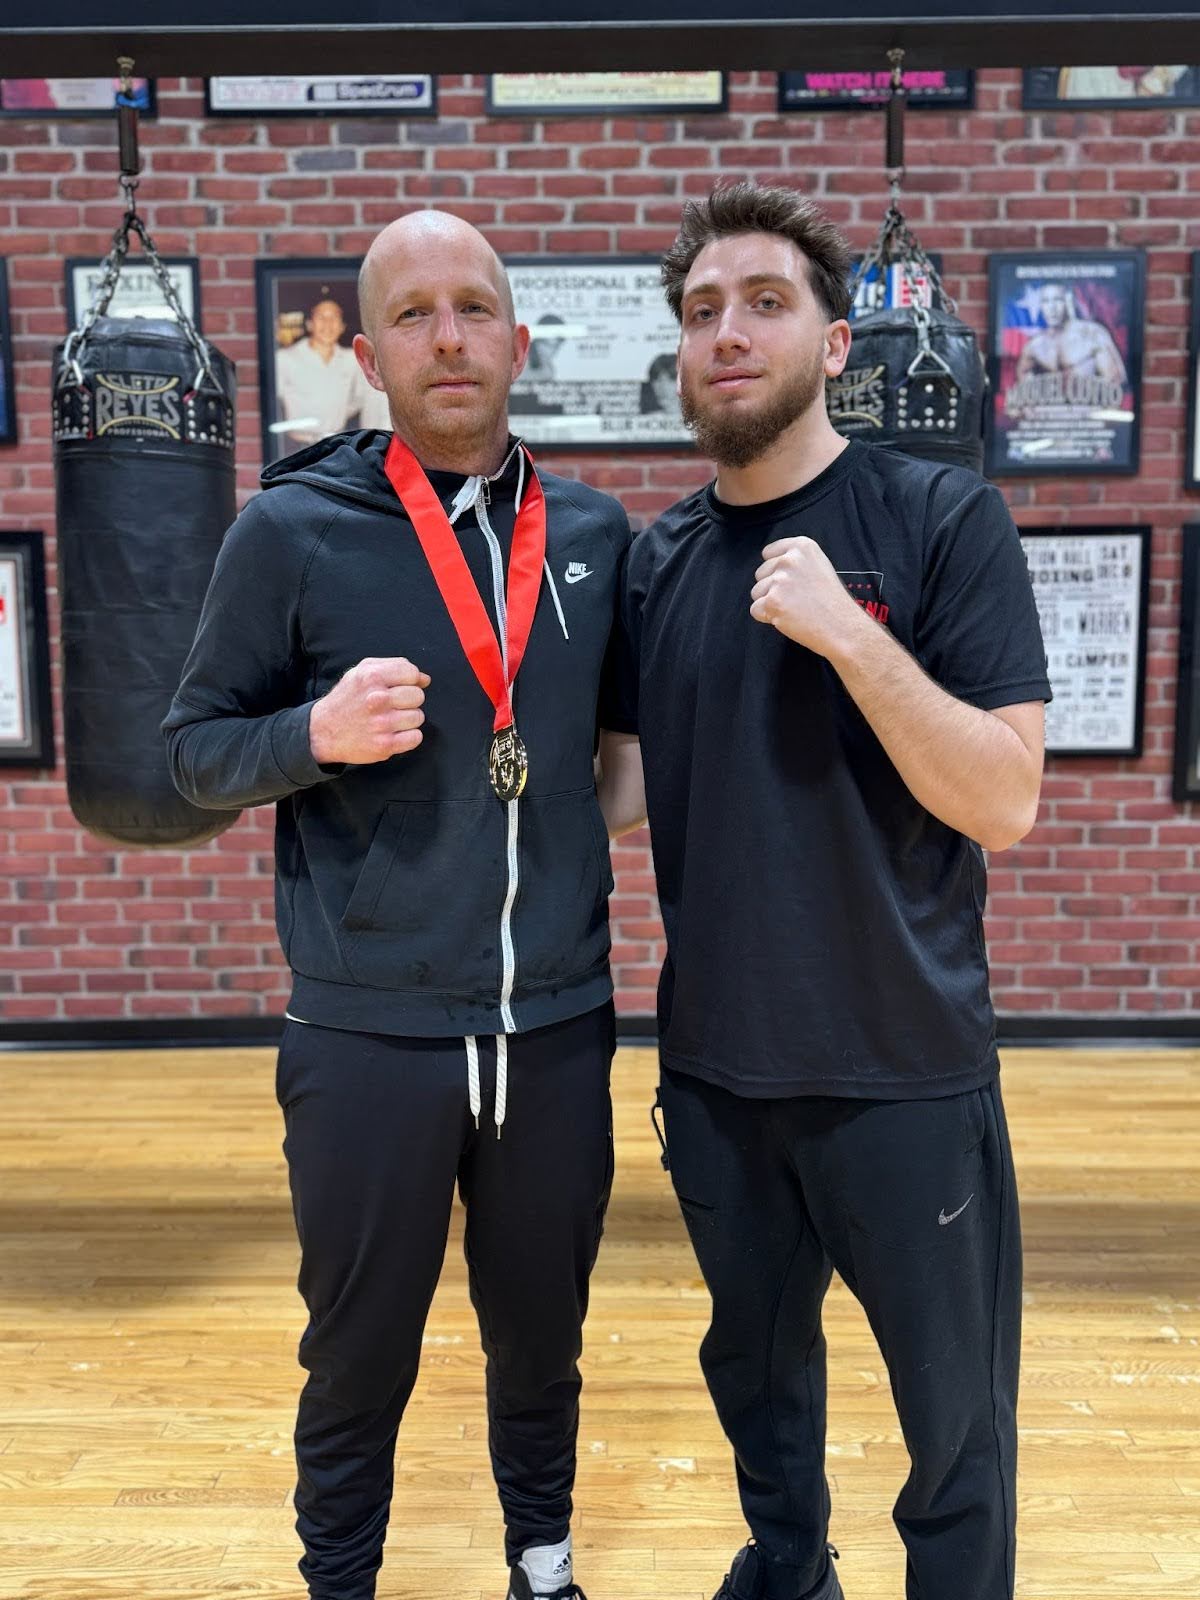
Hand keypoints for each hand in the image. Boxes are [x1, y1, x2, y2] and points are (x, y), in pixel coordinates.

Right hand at [309, 657, 430, 764]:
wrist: (323, 730)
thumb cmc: (346, 699)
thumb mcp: (361, 672)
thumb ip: (394, 667)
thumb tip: (424, 678)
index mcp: (372, 677)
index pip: (412, 673)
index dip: (410, 680)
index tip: (400, 687)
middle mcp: (378, 699)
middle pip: (418, 696)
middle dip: (409, 700)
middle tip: (393, 706)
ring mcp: (382, 723)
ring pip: (418, 717)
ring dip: (408, 719)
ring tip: (391, 720)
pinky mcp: (385, 744)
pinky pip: (415, 738)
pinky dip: (409, 737)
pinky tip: (395, 733)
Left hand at [749, 537, 862, 659]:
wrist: (842, 627)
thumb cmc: (833, 602)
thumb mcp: (819, 567)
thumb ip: (796, 563)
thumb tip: (773, 568)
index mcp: (802, 546)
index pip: (769, 553)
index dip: (775, 570)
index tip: (789, 581)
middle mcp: (789, 559)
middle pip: (760, 573)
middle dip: (772, 588)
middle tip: (796, 599)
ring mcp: (780, 580)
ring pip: (756, 592)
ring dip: (770, 603)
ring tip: (794, 609)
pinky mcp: (772, 601)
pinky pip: (755, 610)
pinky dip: (767, 617)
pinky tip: (788, 618)